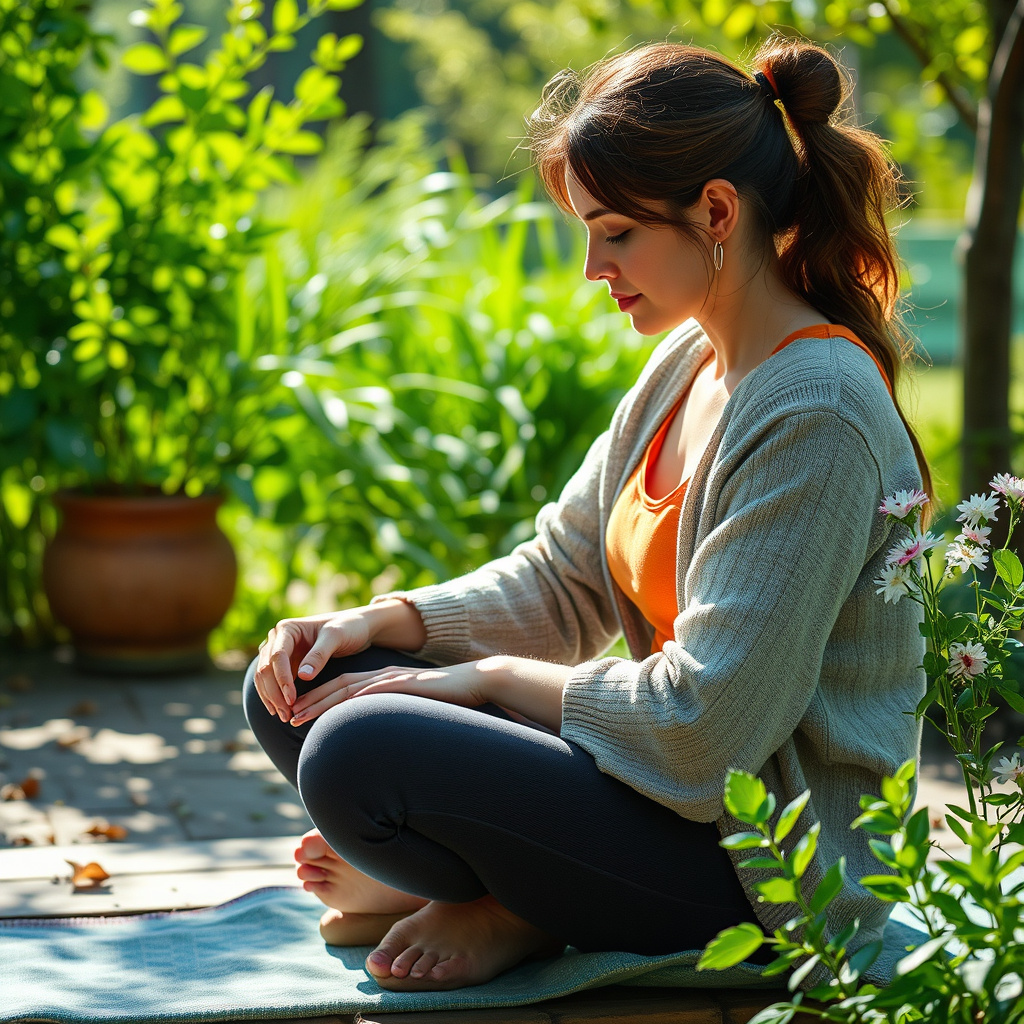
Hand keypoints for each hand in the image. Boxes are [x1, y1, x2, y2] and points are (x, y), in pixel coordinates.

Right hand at [252, 599, 426, 721]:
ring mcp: (279, 652)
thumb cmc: (348, 628)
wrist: (356, 628)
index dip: (282, 680)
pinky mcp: (284, 664)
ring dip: (271, 698)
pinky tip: (281, 710)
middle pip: (265, 669)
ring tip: (283, 716)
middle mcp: (277, 639)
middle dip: (273, 693)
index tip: (291, 700)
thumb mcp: (336, 637)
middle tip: (286, 715)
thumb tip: (302, 677)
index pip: (277, 656)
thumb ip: (319, 655)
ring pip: (264, 678)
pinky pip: (272, 682)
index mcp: (287, 629)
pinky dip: (274, 696)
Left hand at [289, 654, 568, 732]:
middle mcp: (383, 676)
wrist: (478, 682)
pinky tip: (339, 707)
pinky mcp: (408, 684)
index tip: (292, 715)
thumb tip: (377, 749)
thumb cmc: (447, 703)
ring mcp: (394, 679)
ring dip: (321, 702)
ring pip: (349, 688)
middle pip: (337, 687)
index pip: (341, 690)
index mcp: (381, 682)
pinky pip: (377, 690)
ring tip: (299, 715)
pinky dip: (354, 698)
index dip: (315, 701)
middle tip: (284, 716)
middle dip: (309, 701)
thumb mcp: (412, 714)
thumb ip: (392, 724)